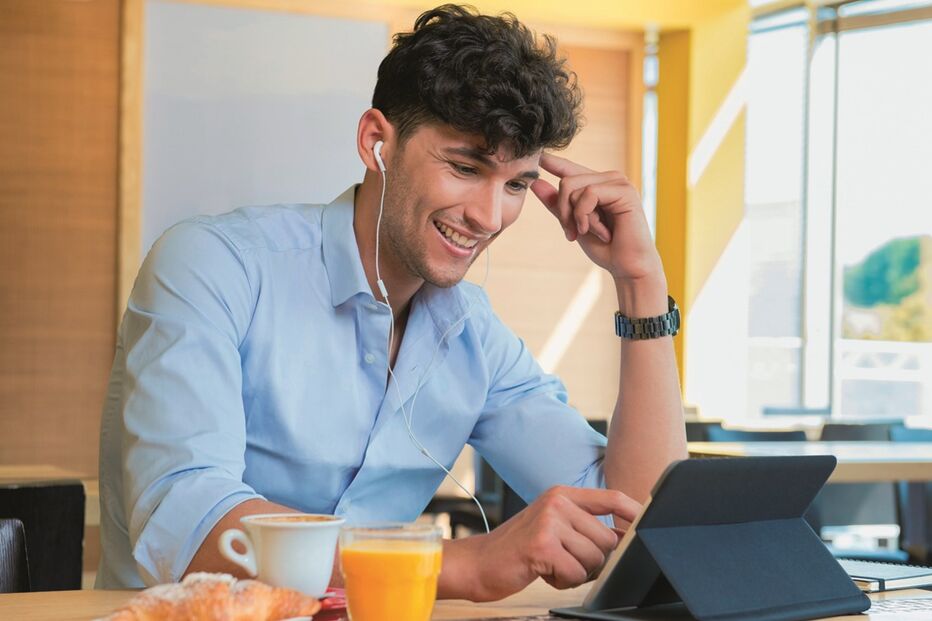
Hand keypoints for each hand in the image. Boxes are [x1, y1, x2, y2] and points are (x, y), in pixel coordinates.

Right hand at [469, 486, 640, 600]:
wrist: (478, 563)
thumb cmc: (518, 548)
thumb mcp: (553, 527)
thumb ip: (585, 526)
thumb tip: (626, 535)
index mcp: (562, 494)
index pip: (612, 498)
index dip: (635, 512)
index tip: (649, 525)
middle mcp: (557, 502)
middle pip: (607, 538)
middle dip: (593, 559)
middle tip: (565, 560)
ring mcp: (549, 522)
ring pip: (594, 558)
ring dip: (577, 571)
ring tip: (551, 564)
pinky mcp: (543, 545)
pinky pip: (576, 573)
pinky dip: (563, 580)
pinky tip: (544, 572)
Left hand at [531, 153, 662, 282]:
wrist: (628, 266)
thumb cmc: (605, 247)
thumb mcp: (574, 223)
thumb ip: (557, 204)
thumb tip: (535, 183)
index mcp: (598, 185)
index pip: (570, 169)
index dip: (554, 162)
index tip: (539, 156)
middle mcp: (609, 179)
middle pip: (566, 181)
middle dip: (563, 211)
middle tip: (572, 233)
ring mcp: (618, 182)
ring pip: (573, 186)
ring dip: (576, 217)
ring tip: (590, 232)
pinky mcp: (624, 190)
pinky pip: (589, 194)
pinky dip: (586, 216)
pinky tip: (600, 231)